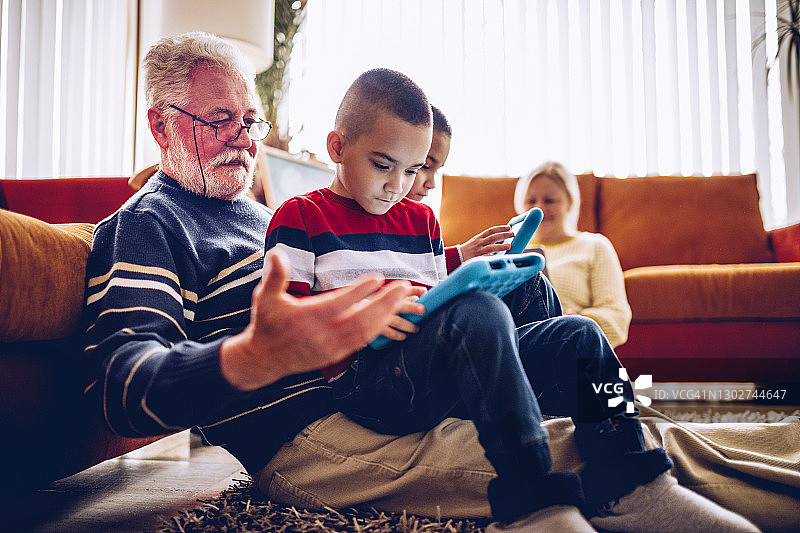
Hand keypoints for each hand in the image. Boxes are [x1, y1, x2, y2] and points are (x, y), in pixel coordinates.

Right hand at [220, 250, 418, 389]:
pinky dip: (379, 327)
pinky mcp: (337, 353)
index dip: (359, 291)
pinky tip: (391, 314)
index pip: (338, 304)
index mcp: (307, 318)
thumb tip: (278, 252)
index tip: (378, 278)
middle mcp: (323, 335)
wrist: (264, 359)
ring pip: (366, 331)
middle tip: (405, 286)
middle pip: (361, 319)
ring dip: (387, 314)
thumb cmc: (266, 323)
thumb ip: (276, 275)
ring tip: (403, 297)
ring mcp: (332, 347)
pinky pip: (363, 340)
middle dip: (385, 303)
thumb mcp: (265, 297)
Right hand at [459, 225, 514, 260]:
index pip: (491, 230)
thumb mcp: (475, 242)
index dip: (500, 228)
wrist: (455, 256)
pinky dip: (494, 257)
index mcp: (479, 237)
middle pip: (493, 237)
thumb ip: (485, 241)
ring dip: (501, 246)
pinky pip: (487, 257)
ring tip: (509, 246)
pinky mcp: (477, 258)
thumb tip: (498, 240)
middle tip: (512, 234)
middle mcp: (479, 242)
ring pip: (491, 247)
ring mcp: (479, 250)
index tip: (508, 227)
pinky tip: (500, 258)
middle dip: (504, 235)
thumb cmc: (467, 250)